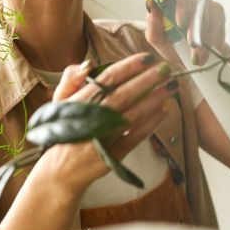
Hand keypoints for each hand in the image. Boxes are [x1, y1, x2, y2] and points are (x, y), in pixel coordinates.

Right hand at [31, 53, 178, 193]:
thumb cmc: (61, 131)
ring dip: (153, 99)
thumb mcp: (59, 102)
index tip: (147, 58)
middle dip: (147, 80)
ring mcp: (103, 137)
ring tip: (170, 87)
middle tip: (166, 69)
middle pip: (124, 94)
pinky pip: (135, 137)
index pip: (107, 79)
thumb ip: (71, 78)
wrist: (59, 171)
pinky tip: (164, 111)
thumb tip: (89, 63)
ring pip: (132, 115)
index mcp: (79, 102)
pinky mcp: (112, 155)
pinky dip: (150, 124)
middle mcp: (91, 118)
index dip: (129, 66)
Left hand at [145, 0, 225, 66]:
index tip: (181, 24)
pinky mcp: (217, 9)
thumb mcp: (157, 39)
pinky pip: (218, 18)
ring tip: (200, 54)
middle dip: (193, 26)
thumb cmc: (171, 44)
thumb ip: (152, 23)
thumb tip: (151, 3)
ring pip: (206, 11)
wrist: (191, 56)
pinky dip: (214, 35)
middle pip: (192, 1)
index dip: (179, 7)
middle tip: (193, 45)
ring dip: (204, 35)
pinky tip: (210, 46)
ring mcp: (203, 0)